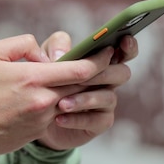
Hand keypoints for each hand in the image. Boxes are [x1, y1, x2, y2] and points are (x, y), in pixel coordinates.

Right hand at [0, 34, 114, 154]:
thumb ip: (23, 44)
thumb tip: (44, 52)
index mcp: (33, 77)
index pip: (80, 69)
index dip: (100, 59)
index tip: (109, 50)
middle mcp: (43, 100)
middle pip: (85, 85)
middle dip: (102, 73)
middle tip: (112, 62)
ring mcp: (43, 118)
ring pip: (75, 101)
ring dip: (86, 90)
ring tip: (93, 77)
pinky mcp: (39, 131)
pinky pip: (60, 114)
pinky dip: (67, 104)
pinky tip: (68, 96)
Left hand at [36, 33, 136, 149]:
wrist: (35, 116)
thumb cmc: (45, 81)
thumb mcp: (45, 58)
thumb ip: (53, 48)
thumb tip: (60, 56)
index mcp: (100, 62)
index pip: (123, 50)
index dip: (128, 46)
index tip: (124, 40)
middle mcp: (108, 81)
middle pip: (122, 73)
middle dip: (104, 73)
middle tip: (83, 76)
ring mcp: (106, 103)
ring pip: (108, 97)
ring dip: (84, 99)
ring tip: (61, 104)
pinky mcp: (99, 123)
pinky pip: (96, 120)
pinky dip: (77, 119)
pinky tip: (59, 118)